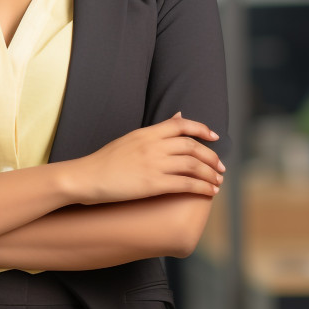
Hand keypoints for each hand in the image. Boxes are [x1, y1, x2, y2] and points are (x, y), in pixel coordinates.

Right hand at [67, 113, 224, 204]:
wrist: (87, 177)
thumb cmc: (105, 161)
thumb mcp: (131, 138)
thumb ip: (156, 130)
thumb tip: (178, 116)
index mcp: (147, 133)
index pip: (181, 125)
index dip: (202, 129)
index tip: (215, 137)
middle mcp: (153, 146)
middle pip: (192, 146)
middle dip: (211, 157)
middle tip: (221, 167)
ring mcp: (153, 165)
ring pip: (193, 166)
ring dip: (210, 174)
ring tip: (218, 182)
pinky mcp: (152, 184)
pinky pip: (185, 184)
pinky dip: (201, 187)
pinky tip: (209, 192)